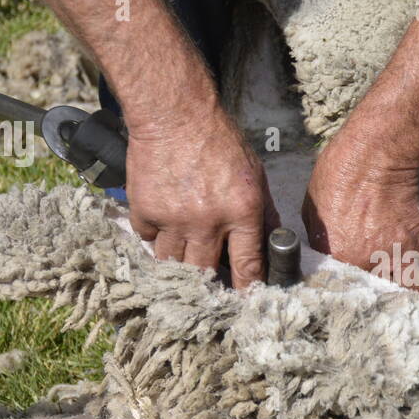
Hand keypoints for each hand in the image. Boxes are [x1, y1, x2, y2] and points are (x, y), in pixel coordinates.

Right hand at [124, 110, 278, 288]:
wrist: (174, 114)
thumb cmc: (219, 140)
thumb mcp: (254, 174)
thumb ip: (263, 212)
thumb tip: (273, 244)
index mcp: (242, 211)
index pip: (247, 267)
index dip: (246, 291)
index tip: (243, 304)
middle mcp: (208, 220)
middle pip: (205, 273)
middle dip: (207, 285)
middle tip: (208, 289)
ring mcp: (173, 218)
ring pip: (172, 264)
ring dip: (178, 265)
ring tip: (183, 258)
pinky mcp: (145, 210)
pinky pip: (148, 240)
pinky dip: (155, 237)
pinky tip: (163, 223)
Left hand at [302, 139, 418, 290]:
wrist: (375, 154)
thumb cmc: (339, 174)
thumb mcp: (313, 210)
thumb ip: (320, 240)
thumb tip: (324, 252)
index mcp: (338, 254)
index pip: (342, 287)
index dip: (348, 288)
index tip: (352, 286)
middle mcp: (369, 261)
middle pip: (377, 292)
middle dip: (378, 291)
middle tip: (377, 286)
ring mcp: (397, 252)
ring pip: (410, 287)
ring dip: (407, 287)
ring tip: (402, 284)